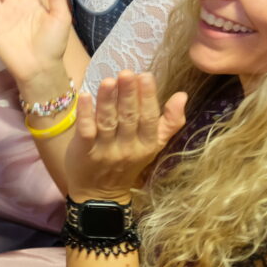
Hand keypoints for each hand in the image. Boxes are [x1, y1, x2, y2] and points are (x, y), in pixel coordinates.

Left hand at [65, 71, 187, 201]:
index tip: (146, 75)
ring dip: (107, 101)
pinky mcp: (84, 151)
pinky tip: (84, 96)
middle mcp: (128, 148)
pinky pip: (86, 131)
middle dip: (128, 95)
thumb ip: (170, 121)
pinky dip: (85, 114)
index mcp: (147, 144)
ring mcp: (105, 150)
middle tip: (127, 72)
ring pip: (107, 122)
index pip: (149, 119)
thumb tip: (182, 95)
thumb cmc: (129, 162)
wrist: (100, 194)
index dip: (148, 98)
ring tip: (108, 80)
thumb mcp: (154, 145)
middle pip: (128, 118)